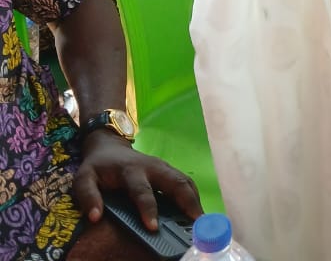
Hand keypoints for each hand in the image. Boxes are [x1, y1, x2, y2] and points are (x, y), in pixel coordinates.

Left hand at [73, 131, 201, 230]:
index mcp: (131, 170)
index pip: (141, 190)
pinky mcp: (168, 171)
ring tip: (202, 221)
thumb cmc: (98, 167)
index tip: (153, 227)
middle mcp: (152, 167)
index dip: (148, 208)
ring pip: (184, 180)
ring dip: (194, 199)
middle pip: (174, 181)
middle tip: (196, 223)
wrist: (109, 146)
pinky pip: (185, 182)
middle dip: (186, 201)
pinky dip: (194, 196)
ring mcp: (163, 167)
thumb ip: (87, 195)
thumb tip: (95, 217)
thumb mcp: (85, 177)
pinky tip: (197, 212)